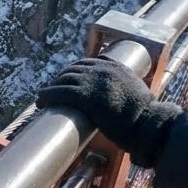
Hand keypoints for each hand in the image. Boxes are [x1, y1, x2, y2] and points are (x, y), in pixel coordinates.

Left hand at [36, 57, 178, 167]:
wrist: (147, 125)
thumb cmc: (144, 117)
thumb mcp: (136, 92)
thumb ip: (125, 87)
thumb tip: (121, 98)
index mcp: (116, 65)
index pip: (88, 62)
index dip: (74, 71)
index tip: (67, 80)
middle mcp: (102, 69)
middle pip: (73, 69)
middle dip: (61, 79)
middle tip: (52, 90)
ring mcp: (93, 80)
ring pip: (64, 79)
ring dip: (51, 88)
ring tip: (43, 98)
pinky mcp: (85, 95)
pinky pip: (59, 92)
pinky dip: (47, 95)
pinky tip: (40, 101)